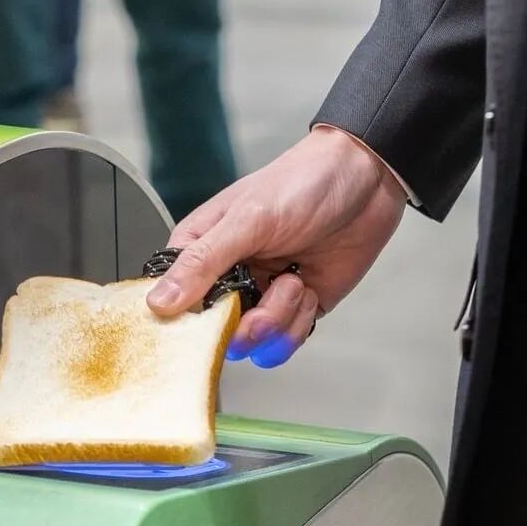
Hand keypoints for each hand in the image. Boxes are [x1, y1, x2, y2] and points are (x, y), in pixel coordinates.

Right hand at [146, 126, 406, 367]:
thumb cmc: (303, 183)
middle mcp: (227, 279)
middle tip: (265, 301)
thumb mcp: (247, 220)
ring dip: (279, 319)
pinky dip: (299, 323)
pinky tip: (309, 290)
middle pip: (214, 332)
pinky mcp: (292, 309)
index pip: (173, 302)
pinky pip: (283, 342)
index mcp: (200, 252)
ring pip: (251, 344)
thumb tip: (159, 302)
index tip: (216, 316)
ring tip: (295, 281)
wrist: (367, 181)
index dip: (188, 320)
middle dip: (244, 325)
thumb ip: (202, 262)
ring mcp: (260, 296)